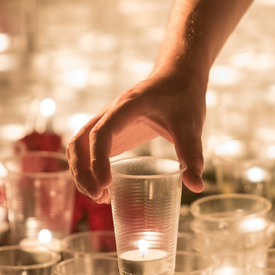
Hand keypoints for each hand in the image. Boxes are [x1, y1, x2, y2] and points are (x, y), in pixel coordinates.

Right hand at [66, 69, 206, 202]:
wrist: (177, 77)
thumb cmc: (183, 97)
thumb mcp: (191, 124)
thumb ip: (192, 153)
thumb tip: (196, 187)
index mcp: (127, 107)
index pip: (101, 133)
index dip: (98, 160)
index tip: (107, 184)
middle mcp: (109, 113)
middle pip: (79, 142)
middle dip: (82, 172)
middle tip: (100, 197)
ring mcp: (106, 122)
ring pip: (78, 147)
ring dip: (80, 173)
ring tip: (100, 198)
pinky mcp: (110, 132)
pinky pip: (87, 150)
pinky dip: (87, 169)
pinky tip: (103, 189)